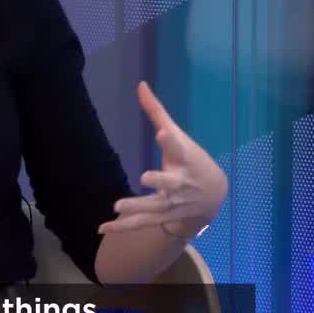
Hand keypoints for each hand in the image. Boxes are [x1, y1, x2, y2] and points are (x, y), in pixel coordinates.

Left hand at [99, 81, 227, 236]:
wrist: (213, 196)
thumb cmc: (191, 160)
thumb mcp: (178, 135)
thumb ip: (156, 112)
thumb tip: (140, 84)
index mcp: (185, 157)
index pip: (178, 147)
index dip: (170, 141)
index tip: (163, 133)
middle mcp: (180, 182)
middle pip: (170, 183)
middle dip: (160, 180)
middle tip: (146, 177)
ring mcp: (172, 202)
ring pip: (153, 207)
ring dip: (136, 207)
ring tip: (117, 205)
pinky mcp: (162, 216)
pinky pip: (141, 223)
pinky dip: (122, 227)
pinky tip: (101, 228)